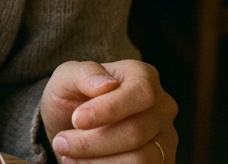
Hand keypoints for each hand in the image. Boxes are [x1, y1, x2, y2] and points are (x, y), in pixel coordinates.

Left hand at [41, 60, 176, 163]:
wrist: (72, 126)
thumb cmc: (73, 95)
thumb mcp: (67, 77)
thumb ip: (84, 74)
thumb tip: (107, 84)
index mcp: (143, 75)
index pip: (139, 93)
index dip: (108, 110)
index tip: (76, 120)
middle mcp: (162, 107)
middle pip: (135, 132)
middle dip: (92, 142)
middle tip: (61, 143)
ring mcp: (166, 139)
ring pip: (140, 160)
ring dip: (98, 162)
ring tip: (68, 156)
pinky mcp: (163, 163)